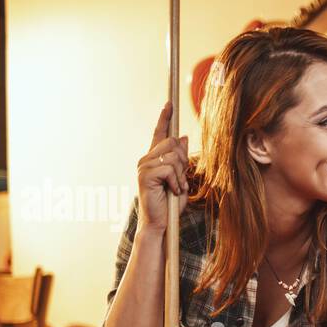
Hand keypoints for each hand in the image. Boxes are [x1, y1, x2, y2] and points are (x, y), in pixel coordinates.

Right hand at [137, 102, 189, 236]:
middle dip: (183, 161)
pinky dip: (176, 182)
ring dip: (181, 175)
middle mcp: (146, 159)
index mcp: (154, 159)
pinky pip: (169, 169)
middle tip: (181, 180)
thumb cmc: (170, 204)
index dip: (165, 118)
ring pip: (173, 156)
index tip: (169, 103)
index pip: (159, 133)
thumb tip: (182, 136)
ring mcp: (143, 166)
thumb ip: (181, 159)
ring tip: (176, 188)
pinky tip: (172, 191)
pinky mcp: (145, 175)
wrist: (161, 223)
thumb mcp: (180, 179)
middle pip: (172, 142)